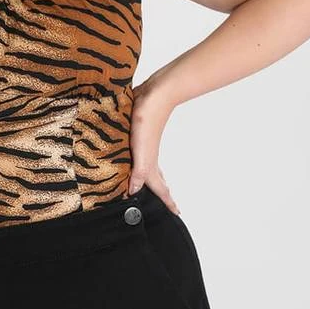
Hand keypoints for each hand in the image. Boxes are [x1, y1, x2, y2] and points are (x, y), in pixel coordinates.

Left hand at [127, 77, 180, 214]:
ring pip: (149, 166)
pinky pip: (140, 153)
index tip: (177, 213)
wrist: (155, 96)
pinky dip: (139, 160)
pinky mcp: (138, 132)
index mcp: (149, 163)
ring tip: (148, 185)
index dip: (167, 200)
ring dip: (150, 177)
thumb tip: (135, 191)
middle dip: (162, 192)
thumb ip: (139, 172)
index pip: (159, 187)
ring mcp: (144, 144)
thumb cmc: (146, 123)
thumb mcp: (141, 150)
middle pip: (157, 178)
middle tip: (168, 203)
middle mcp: (148, 156)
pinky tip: (132, 155)